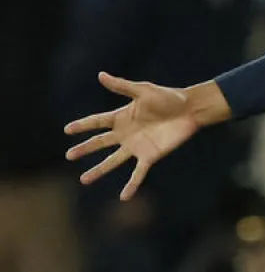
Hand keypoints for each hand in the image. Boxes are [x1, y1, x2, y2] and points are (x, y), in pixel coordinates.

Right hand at [65, 73, 206, 199]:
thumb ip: (121, 86)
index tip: (67, 130)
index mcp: (123, 116)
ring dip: (99, 170)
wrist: (191, 109)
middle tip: (69, 155)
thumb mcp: (143, 90)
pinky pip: (138, 173)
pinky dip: (132, 185)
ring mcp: (137, 146)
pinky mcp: (150, 156)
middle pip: (101, 143)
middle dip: (85, 149)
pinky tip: (124, 196)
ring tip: (83, 180)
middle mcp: (126, 133)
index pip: (97, 122)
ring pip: (113, 161)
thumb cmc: (168, 97)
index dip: (83, 126)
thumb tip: (100, 75)